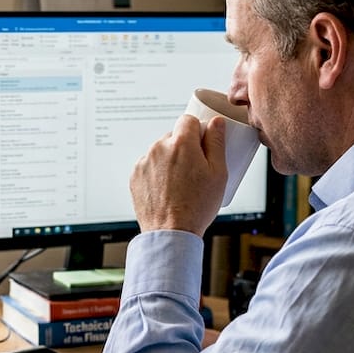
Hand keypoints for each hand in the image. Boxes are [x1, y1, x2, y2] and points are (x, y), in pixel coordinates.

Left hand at [130, 113, 226, 235]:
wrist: (171, 232)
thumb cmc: (197, 206)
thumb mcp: (218, 173)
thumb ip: (216, 142)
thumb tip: (216, 122)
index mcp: (181, 144)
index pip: (188, 120)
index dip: (198, 131)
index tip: (202, 145)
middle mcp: (159, 148)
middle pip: (174, 137)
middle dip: (184, 148)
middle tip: (195, 171)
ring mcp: (144, 162)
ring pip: (161, 152)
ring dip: (170, 160)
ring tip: (180, 184)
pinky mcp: (135, 176)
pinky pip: (149, 166)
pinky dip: (158, 173)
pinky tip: (167, 190)